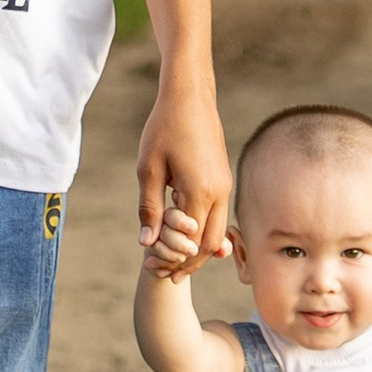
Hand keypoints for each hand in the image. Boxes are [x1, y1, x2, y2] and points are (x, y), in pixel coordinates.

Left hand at [137, 79, 228, 281]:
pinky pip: (217, 215)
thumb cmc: (164, 128)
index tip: (154, 270)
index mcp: (201, 193)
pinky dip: (202, 231)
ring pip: (218, 232)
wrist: (189, 96)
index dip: (173, 261)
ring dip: (198, 249)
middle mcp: (220, 193)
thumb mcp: (148, 169)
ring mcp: (225, 185)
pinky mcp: (223, 178)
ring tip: (173, 259)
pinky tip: (182, 233)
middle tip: (167, 275)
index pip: (191, 244)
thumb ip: (149, 208)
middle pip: (211, 245)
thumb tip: (146, 243)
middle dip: (190, 263)